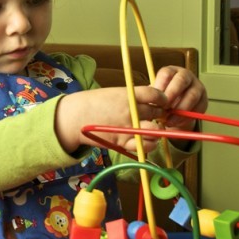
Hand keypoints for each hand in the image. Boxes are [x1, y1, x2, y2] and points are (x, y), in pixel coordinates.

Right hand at [54, 85, 169, 153]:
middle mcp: (130, 110)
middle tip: (157, 115)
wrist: (75, 116)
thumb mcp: (114, 93)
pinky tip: (148, 141)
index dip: (162, 98)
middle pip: (156, 112)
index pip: (155, 94)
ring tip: (153, 129)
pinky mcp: (122, 141)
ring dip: (157, 129)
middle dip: (159, 114)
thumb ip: (132, 97)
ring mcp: (127, 127)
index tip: (163, 101)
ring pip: (154, 129)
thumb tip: (151, 99)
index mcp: (128, 95)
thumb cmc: (93, 103)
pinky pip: (145, 145)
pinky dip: (150, 144)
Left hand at [150, 66, 207, 129]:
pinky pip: (198, 108)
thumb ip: (153, 96)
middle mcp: (186, 76)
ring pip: (192, 95)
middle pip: (181, 80)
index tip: (155, 99)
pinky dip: (187, 117)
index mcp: (171, 71)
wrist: (176, 109)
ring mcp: (197, 86)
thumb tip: (147, 104)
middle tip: (164, 108)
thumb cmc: (163, 100)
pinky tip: (177, 122)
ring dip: (180, 109)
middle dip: (172, 94)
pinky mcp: (204, 100)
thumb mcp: (156, 95)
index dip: (160, 86)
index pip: (167, 73)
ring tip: (169, 119)